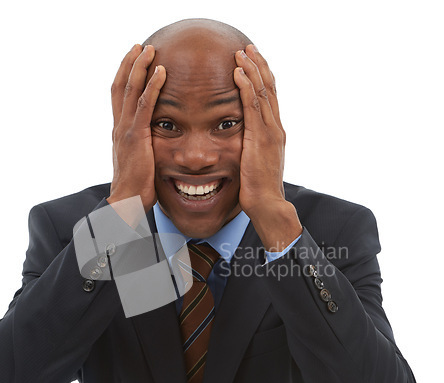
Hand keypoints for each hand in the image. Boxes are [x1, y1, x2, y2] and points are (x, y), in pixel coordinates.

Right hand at [108, 45, 165, 213]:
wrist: (126, 203)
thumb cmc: (135, 187)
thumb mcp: (137, 162)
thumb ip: (141, 148)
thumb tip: (151, 144)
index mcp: (119, 132)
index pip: (119, 97)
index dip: (124, 76)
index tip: (133, 60)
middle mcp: (119, 127)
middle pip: (120, 86)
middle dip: (129, 64)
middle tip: (140, 46)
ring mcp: (126, 131)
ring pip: (131, 90)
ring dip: (140, 67)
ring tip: (150, 49)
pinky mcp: (137, 137)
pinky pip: (145, 106)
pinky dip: (152, 87)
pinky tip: (161, 72)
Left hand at [234, 45, 301, 250]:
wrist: (268, 204)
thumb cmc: (260, 188)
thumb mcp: (258, 163)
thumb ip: (254, 147)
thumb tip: (244, 143)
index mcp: (275, 133)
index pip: (270, 98)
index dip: (262, 77)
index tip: (253, 61)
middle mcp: (276, 128)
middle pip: (270, 88)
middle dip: (259, 65)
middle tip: (248, 47)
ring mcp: (270, 132)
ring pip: (263, 92)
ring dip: (251, 69)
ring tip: (241, 52)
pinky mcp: (260, 138)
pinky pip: (253, 106)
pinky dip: (246, 87)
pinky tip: (238, 73)